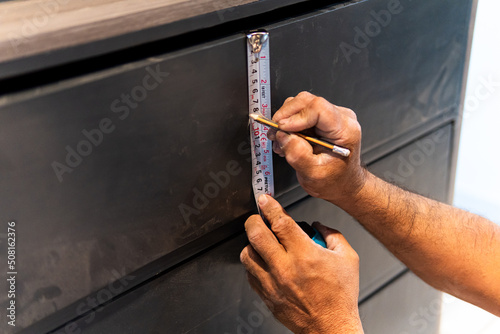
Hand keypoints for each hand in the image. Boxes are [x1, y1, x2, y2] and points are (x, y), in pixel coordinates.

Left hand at [240, 195, 363, 333]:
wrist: (331, 328)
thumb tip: (318, 225)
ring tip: (262, 241)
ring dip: (252, 242)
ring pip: (248, 254)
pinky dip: (254, 263)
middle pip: (256, 234)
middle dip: (255, 219)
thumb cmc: (340, 297)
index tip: (265, 199)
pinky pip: (250, 273)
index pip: (280, 222)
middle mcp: (285, 267)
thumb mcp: (348, 259)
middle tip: (259, 216)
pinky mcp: (266, 295)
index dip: (270, 206)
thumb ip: (333, 235)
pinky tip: (264, 261)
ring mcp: (272, 283)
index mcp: (305, 254)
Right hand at [268, 91, 365, 204]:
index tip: (281, 129)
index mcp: (345, 130)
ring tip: (281, 141)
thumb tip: (283, 135)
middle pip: (307, 102)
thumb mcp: (313, 174)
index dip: (295, 117)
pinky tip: (287, 140)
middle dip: (285, 117)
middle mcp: (341, 118)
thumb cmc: (334, 181)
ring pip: (301, 104)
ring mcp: (332, 116)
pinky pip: (300, 111)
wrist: (343, 184)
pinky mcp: (322, 118)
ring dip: (285, 121)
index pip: (318, 108)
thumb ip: (298, 155)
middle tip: (274, 135)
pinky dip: (288, 123)